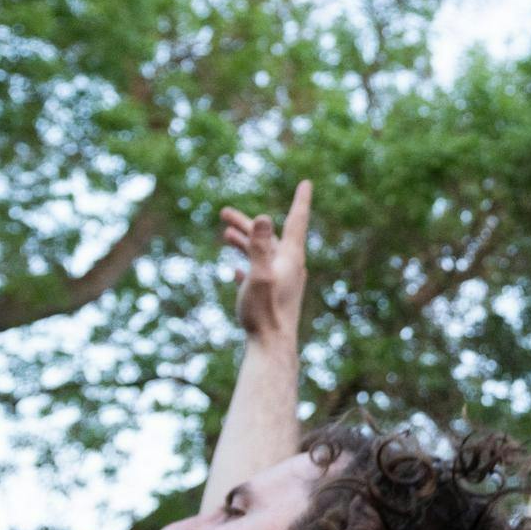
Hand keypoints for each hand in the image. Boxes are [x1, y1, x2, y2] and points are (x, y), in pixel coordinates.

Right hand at [220, 180, 311, 340]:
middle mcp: (290, 267)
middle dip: (248, 224)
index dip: (301, 200)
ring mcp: (282, 283)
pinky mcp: (273, 298)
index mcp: (291, 258)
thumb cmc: (264, 312)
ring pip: (263, 255)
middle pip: (270, 237)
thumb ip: (258, 246)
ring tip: (224, 235)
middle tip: (223, 212)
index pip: (297, 221)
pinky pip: (259, 276)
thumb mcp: (259, 274)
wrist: (272, 347)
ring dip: (245, 243)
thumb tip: (262, 217)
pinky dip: (247, 268)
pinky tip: (234, 271)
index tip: (307, 182)